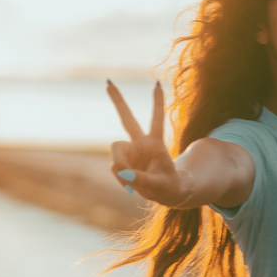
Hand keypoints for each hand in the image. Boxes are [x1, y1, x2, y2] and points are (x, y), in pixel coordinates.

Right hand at [107, 81, 185, 206]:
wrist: (166, 193)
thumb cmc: (168, 186)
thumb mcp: (159, 185)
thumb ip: (140, 179)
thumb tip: (119, 171)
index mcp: (156, 143)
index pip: (157, 120)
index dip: (157, 103)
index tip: (157, 84)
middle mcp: (141, 143)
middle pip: (128, 119)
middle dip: (118, 101)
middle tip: (108, 82)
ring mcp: (131, 152)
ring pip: (116, 150)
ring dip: (120, 166)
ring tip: (130, 182)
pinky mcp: (124, 162)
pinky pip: (115, 167)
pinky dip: (120, 178)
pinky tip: (129, 188)